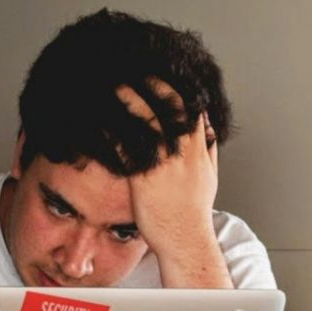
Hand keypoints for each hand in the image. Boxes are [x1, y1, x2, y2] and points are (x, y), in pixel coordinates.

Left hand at [117, 77, 218, 259]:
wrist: (185, 240)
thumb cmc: (194, 212)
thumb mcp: (209, 177)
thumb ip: (208, 151)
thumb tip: (208, 131)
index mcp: (199, 150)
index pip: (192, 108)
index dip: (178, 87)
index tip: (165, 73)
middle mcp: (183, 153)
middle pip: (171, 107)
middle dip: (155, 84)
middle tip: (138, 70)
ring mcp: (164, 164)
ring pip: (148, 121)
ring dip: (131, 99)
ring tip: (116, 85)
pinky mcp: (144, 178)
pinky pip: (128, 147)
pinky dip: (115, 130)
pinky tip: (102, 119)